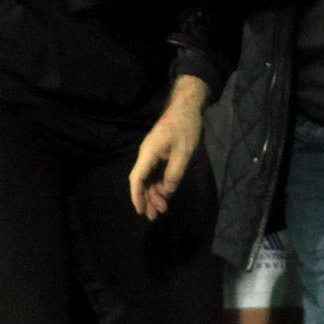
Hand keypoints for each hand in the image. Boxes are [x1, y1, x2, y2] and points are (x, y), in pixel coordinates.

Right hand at [129, 77, 209, 219]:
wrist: (186, 107)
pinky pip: (154, 173)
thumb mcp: (184, 152)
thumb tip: (166, 191)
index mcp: (149, 153)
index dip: (137, 196)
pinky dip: (159, 185)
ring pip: (148, 179)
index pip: (137, 178)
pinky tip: (165, 195)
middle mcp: (146, 154)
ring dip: (154, 194)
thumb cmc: (186, 127)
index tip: (141, 210)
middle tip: (155, 216)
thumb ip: (174, 173)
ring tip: (162, 209)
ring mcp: (151, 154)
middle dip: (147, 199)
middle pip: (141, 181)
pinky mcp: (158, 154)